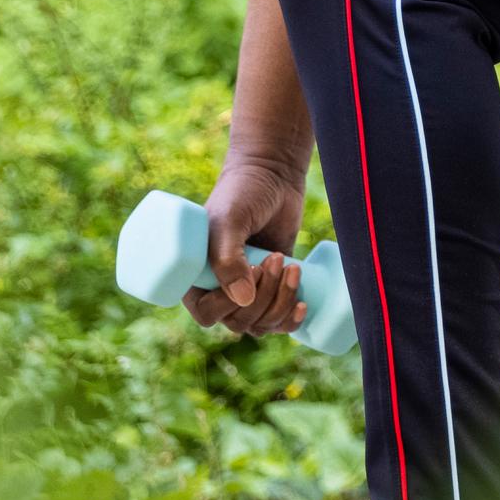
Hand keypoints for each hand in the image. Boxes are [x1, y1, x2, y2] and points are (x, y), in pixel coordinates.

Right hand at [187, 155, 309, 337]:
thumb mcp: (229, 221)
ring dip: (281, 302)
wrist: (272, 176)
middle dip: (264, 297)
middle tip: (277, 259)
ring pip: (261, 323)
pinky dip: (291, 319)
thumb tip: (243, 301)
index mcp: (196, 276)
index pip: (206, 314)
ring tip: (292, 267)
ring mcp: (247, 290)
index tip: (251, 270)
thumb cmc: (242, 193)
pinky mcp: (273, 288)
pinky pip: (278, 321)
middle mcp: (219, 288)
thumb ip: (228, 258)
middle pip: (239, 321)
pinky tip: (302, 304)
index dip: (228, 305)